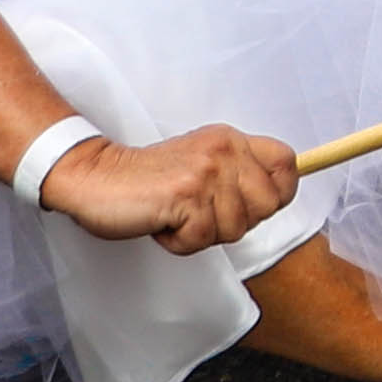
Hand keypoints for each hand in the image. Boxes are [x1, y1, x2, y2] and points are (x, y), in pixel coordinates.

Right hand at [36, 123, 296, 254]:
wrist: (95, 178)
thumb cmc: (146, 180)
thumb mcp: (200, 164)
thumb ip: (235, 174)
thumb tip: (275, 195)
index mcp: (231, 140)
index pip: (287, 163)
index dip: (279, 192)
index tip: (252, 206)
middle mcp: (224, 150)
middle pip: (266, 206)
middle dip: (234, 222)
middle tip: (198, 213)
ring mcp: (206, 171)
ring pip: (234, 228)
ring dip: (201, 234)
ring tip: (175, 215)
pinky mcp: (185, 195)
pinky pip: (201, 239)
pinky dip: (178, 242)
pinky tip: (161, 222)